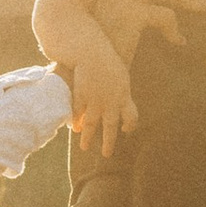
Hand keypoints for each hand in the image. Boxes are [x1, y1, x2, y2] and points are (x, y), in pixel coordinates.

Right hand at [67, 30, 138, 159]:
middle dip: (108, 143)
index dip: (129, 125)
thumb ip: (121, 89)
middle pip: (110, 128)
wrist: (92, 52)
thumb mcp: (121, 75)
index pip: (131, 117)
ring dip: (87, 137)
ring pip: (91, 124)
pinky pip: (77, 113)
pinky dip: (75, 121)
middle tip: (106, 154)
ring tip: (84, 147)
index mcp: (124, 96)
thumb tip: (123, 98)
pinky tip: (73, 128)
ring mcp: (94, 101)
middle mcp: (111, 102)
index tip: (126, 130)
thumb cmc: (107, 59)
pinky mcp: (80, 97)